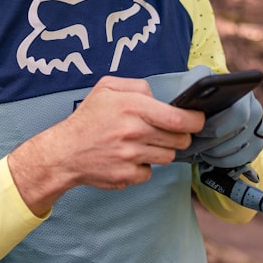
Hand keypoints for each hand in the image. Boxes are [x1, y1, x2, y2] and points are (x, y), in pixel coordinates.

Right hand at [8, 76, 204, 215]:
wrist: (64, 152)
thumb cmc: (88, 118)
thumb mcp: (107, 87)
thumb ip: (138, 85)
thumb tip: (160, 98)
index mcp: (132, 107)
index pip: (178, 119)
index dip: (196, 120)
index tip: (198, 119)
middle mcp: (133, 132)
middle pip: (179, 139)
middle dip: (180, 136)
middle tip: (168, 132)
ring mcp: (131, 156)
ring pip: (168, 156)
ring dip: (162, 150)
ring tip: (143, 142)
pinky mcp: (127, 176)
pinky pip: (150, 172)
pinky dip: (144, 166)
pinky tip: (129, 158)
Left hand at [174, 73, 262, 169]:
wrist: (215, 100)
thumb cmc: (202, 93)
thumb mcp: (195, 85)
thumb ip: (192, 90)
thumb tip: (186, 110)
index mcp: (242, 93)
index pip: (239, 114)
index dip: (216, 126)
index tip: (197, 130)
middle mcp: (255, 110)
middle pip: (236, 136)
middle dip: (210, 143)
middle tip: (191, 144)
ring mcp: (258, 129)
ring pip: (234, 150)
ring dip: (211, 152)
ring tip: (197, 146)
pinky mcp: (256, 146)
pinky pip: (237, 161)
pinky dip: (218, 160)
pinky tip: (207, 154)